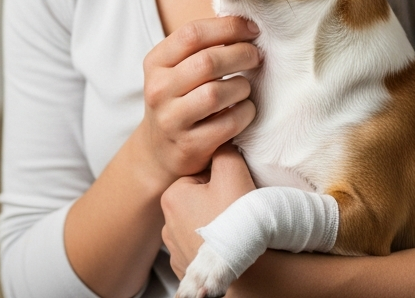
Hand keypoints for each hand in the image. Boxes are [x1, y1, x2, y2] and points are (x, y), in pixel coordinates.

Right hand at [136, 16, 260, 185]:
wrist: (160, 150)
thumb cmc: (179, 99)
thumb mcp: (177, 70)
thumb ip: (201, 48)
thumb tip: (244, 23)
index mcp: (156, 62)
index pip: (192, 34)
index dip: (228, 27)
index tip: (252, 29)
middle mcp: (159, 89)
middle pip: (208, 62)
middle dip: (241, 55)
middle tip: (256, 56)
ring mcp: (171, 119)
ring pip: (217, 93)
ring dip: (242, 86)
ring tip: (246, 86)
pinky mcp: (189, 145)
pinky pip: (228, 123)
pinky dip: (245, 113)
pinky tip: (245, 109)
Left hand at [161, 145, 256, 277]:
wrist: (249, 271)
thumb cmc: (238, 220)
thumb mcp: (232, 172)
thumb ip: (223, 151)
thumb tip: (220, 143)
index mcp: (172, 196)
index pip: (198, 176)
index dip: (221, 180)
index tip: (233, 192)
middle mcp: (166, 224)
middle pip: (197, 200)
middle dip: (216, 202)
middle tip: (235, 211)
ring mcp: (174, 250)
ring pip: (198, 225)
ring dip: (214, 226)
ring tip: (232, 232)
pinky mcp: (186, 269)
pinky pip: (200, 249)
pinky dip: (212, 248)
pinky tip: (226, 248)